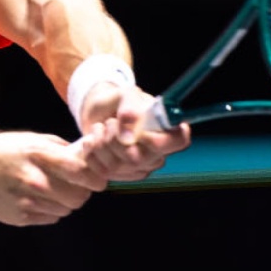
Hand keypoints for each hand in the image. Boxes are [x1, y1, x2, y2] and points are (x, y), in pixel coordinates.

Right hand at [0, 130, 109, 226]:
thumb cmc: (7, 150)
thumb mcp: (33, 140)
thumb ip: (62, 149)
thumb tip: (89, 155)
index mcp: (39, 155)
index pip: (81, 171)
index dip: (95, 176)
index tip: (97, 178)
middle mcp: (34, 179)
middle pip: (78, 196)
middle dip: (82, 191)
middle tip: (77, 186)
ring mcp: (26, 201)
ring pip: (66, 210)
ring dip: (66, 202)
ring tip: (56, 191)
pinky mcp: (20, 217)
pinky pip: (51, 218)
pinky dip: (52, 210)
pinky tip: (41, 199)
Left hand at [74, 83, 191, 180]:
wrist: (98, 113)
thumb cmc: (119, 102)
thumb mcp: (126, 94)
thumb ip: (130, 106)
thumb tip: (129, 135)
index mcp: (168, 130)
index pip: (179, 141)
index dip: (157, 140)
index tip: (139, 130)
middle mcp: (158, 154)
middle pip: (138, 159)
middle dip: (115, 138)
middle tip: (110, 123)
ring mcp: (140, 168)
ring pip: (117, 166)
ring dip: (100, 143)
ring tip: (100, 128)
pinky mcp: (120, 176)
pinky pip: (102, 172)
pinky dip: (91, 153)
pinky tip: (92, 141)